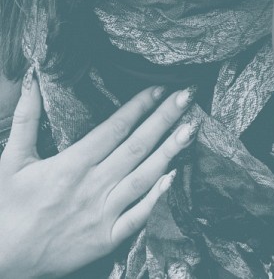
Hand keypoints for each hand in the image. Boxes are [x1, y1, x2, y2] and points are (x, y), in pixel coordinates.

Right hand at [0, 74, 196, 277]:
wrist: (1, 259)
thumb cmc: (6, 207)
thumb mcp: (12, 157)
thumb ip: (27, 116)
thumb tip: (33, 78)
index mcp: (72, 164)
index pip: (115, 127)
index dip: (139, 105)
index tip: (160, 87)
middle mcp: (92, 186)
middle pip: (136, 146)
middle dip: (164, 119)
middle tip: (187, 96)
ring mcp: (102, 214)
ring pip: (143, 177)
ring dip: (170, 151)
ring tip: (191, 129)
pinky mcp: (106, 239)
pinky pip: (138, 218)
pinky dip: (157, 199)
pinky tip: (175, 179)